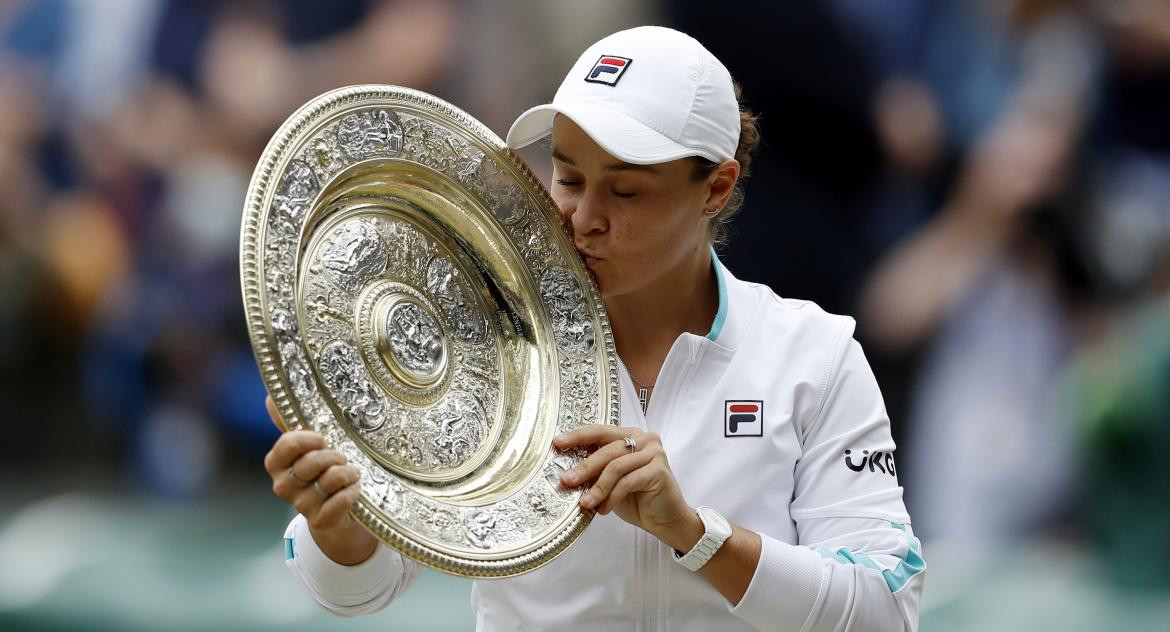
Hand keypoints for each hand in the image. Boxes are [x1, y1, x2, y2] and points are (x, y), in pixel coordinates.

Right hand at [262, 396, 375, 564]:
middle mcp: (283, 485)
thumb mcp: (309, 445)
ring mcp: (300, 505)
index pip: (287, 444)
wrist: (337, 510)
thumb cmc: (322, 470)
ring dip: (347, 473)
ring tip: (352, 472)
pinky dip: (352, 492)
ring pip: (329, 481)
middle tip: (342, 457)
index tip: (323, 439)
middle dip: (333, 456)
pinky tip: (355, 488)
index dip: (309, 439)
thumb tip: (270, 397)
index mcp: (276, 463)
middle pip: (310, 462)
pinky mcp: (320, 521)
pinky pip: (339, 502)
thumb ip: (291, 422)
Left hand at [554, 425, 697, 545]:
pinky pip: (627, 482)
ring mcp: (654, 453)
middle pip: (607, 449)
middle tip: (567, 480)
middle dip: (584, 466)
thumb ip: (596, 470)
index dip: (578, 436)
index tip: (558, 443)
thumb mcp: (611, 482)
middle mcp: (644, 439)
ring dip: (597, 487)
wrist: (665, 519)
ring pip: (616, 466)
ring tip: (585, 503)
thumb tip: (566, 472)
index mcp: (631, 435)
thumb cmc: (637, 499)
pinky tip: (604, 509)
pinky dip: (612, 497)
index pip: (600, 431)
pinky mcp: (659, 470)